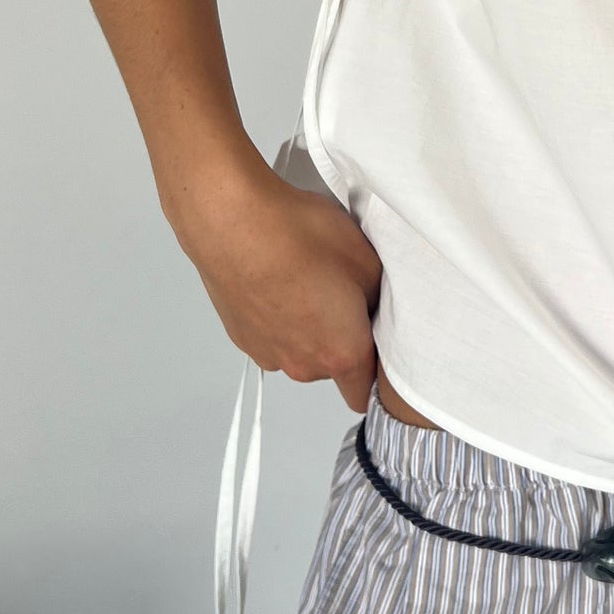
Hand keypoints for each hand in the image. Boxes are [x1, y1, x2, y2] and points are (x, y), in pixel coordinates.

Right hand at [171, 154, 383, 411]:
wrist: (233, 221)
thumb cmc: (298, 237)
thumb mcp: (368, 259)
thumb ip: (379, 298)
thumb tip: (373, 305)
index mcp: (341, 353)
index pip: (366, 392)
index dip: (376, 369)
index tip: (377, 343)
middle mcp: (302, 364)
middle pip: (333, 366)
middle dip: (342, 336)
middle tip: (341, 291)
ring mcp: (267, 352)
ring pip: (300, 349)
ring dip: (306, 326)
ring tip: (304, 279)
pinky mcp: (240, 335)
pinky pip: (271, 334)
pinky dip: (277, 315)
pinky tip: (277, 278)